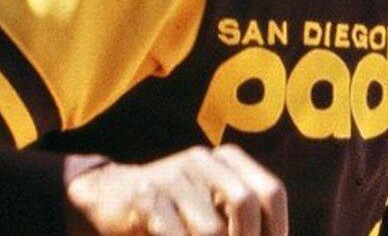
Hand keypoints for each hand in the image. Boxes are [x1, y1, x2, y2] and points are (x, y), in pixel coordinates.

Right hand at [66, 144, 286, 235]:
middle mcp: (202, 161)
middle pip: (244, 202)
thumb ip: (237, 219)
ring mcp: (172, 177)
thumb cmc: (174, 209)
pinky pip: (176, 235)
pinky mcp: (145, 199)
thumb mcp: (211, 205)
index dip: (277, 228)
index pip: (270, 191)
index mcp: (226, 159)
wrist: (111, 195)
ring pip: (210, 229)